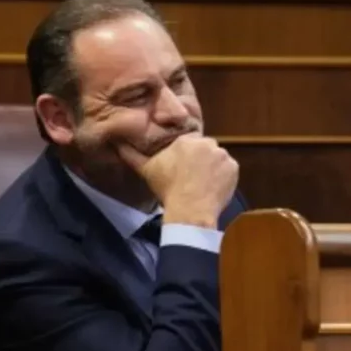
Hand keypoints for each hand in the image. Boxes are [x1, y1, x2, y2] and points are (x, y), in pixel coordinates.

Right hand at [118, 135, 237, 228]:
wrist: (190, 210)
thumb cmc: (167, 189)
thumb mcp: (146, 170)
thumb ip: (131, 155)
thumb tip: (116, 143)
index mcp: (185, 140)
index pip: (188, 142)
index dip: (186, 156)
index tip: (182, 169)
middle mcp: (206, 142)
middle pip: (204, 148)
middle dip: (200, 159)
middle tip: (192, 177)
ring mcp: (222, 154)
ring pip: (217, 157)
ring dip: (212, 167)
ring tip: (203, 184)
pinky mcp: (233, 167)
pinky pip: (229, 169)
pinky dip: (223, 176)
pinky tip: (213, 187)